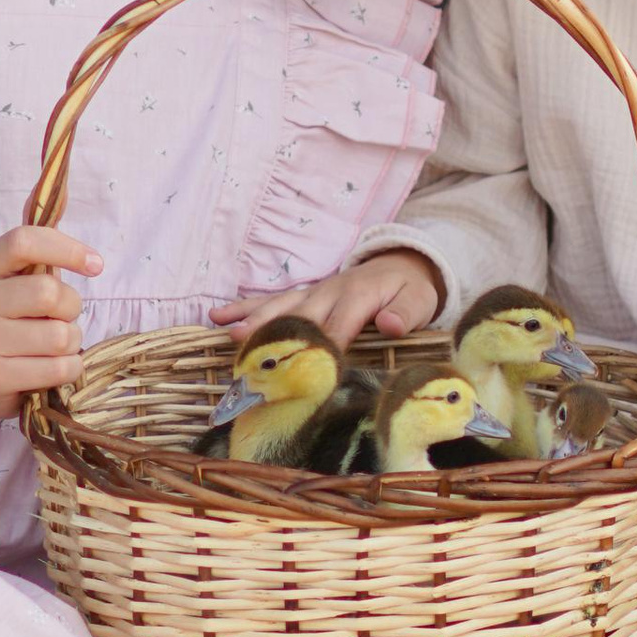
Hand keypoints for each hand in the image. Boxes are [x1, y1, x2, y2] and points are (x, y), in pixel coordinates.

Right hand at [0, 222, 105, 416]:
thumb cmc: (9, 319)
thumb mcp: (18, 279)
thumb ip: (39, 246)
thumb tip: (62, 186)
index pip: (24, 241)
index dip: (67, 249)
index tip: (95, 265)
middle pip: (49, 292)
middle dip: (72, 307)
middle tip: (63, 317)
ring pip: (61, 335)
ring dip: (72, 342)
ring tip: (53, 346)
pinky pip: (59, 368)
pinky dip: (69, 369)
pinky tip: (51, 368)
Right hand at [212, 250, 442, 348]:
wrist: (402, 264)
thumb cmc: (410, 290)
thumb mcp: (419, 300)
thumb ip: (406, 312)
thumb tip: (391, 325)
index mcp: (358, 296)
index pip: (338, 326)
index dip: (323, 349)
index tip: (307, 373)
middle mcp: (329, 292)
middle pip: (300, 317)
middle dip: (278, 336)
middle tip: (253, 356)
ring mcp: (312, 292)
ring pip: (279, 307)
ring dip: (254, 321)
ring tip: (231, 336)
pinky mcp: (303, 294)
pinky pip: (271, 301)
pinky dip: (244, 308)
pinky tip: (217, 317)